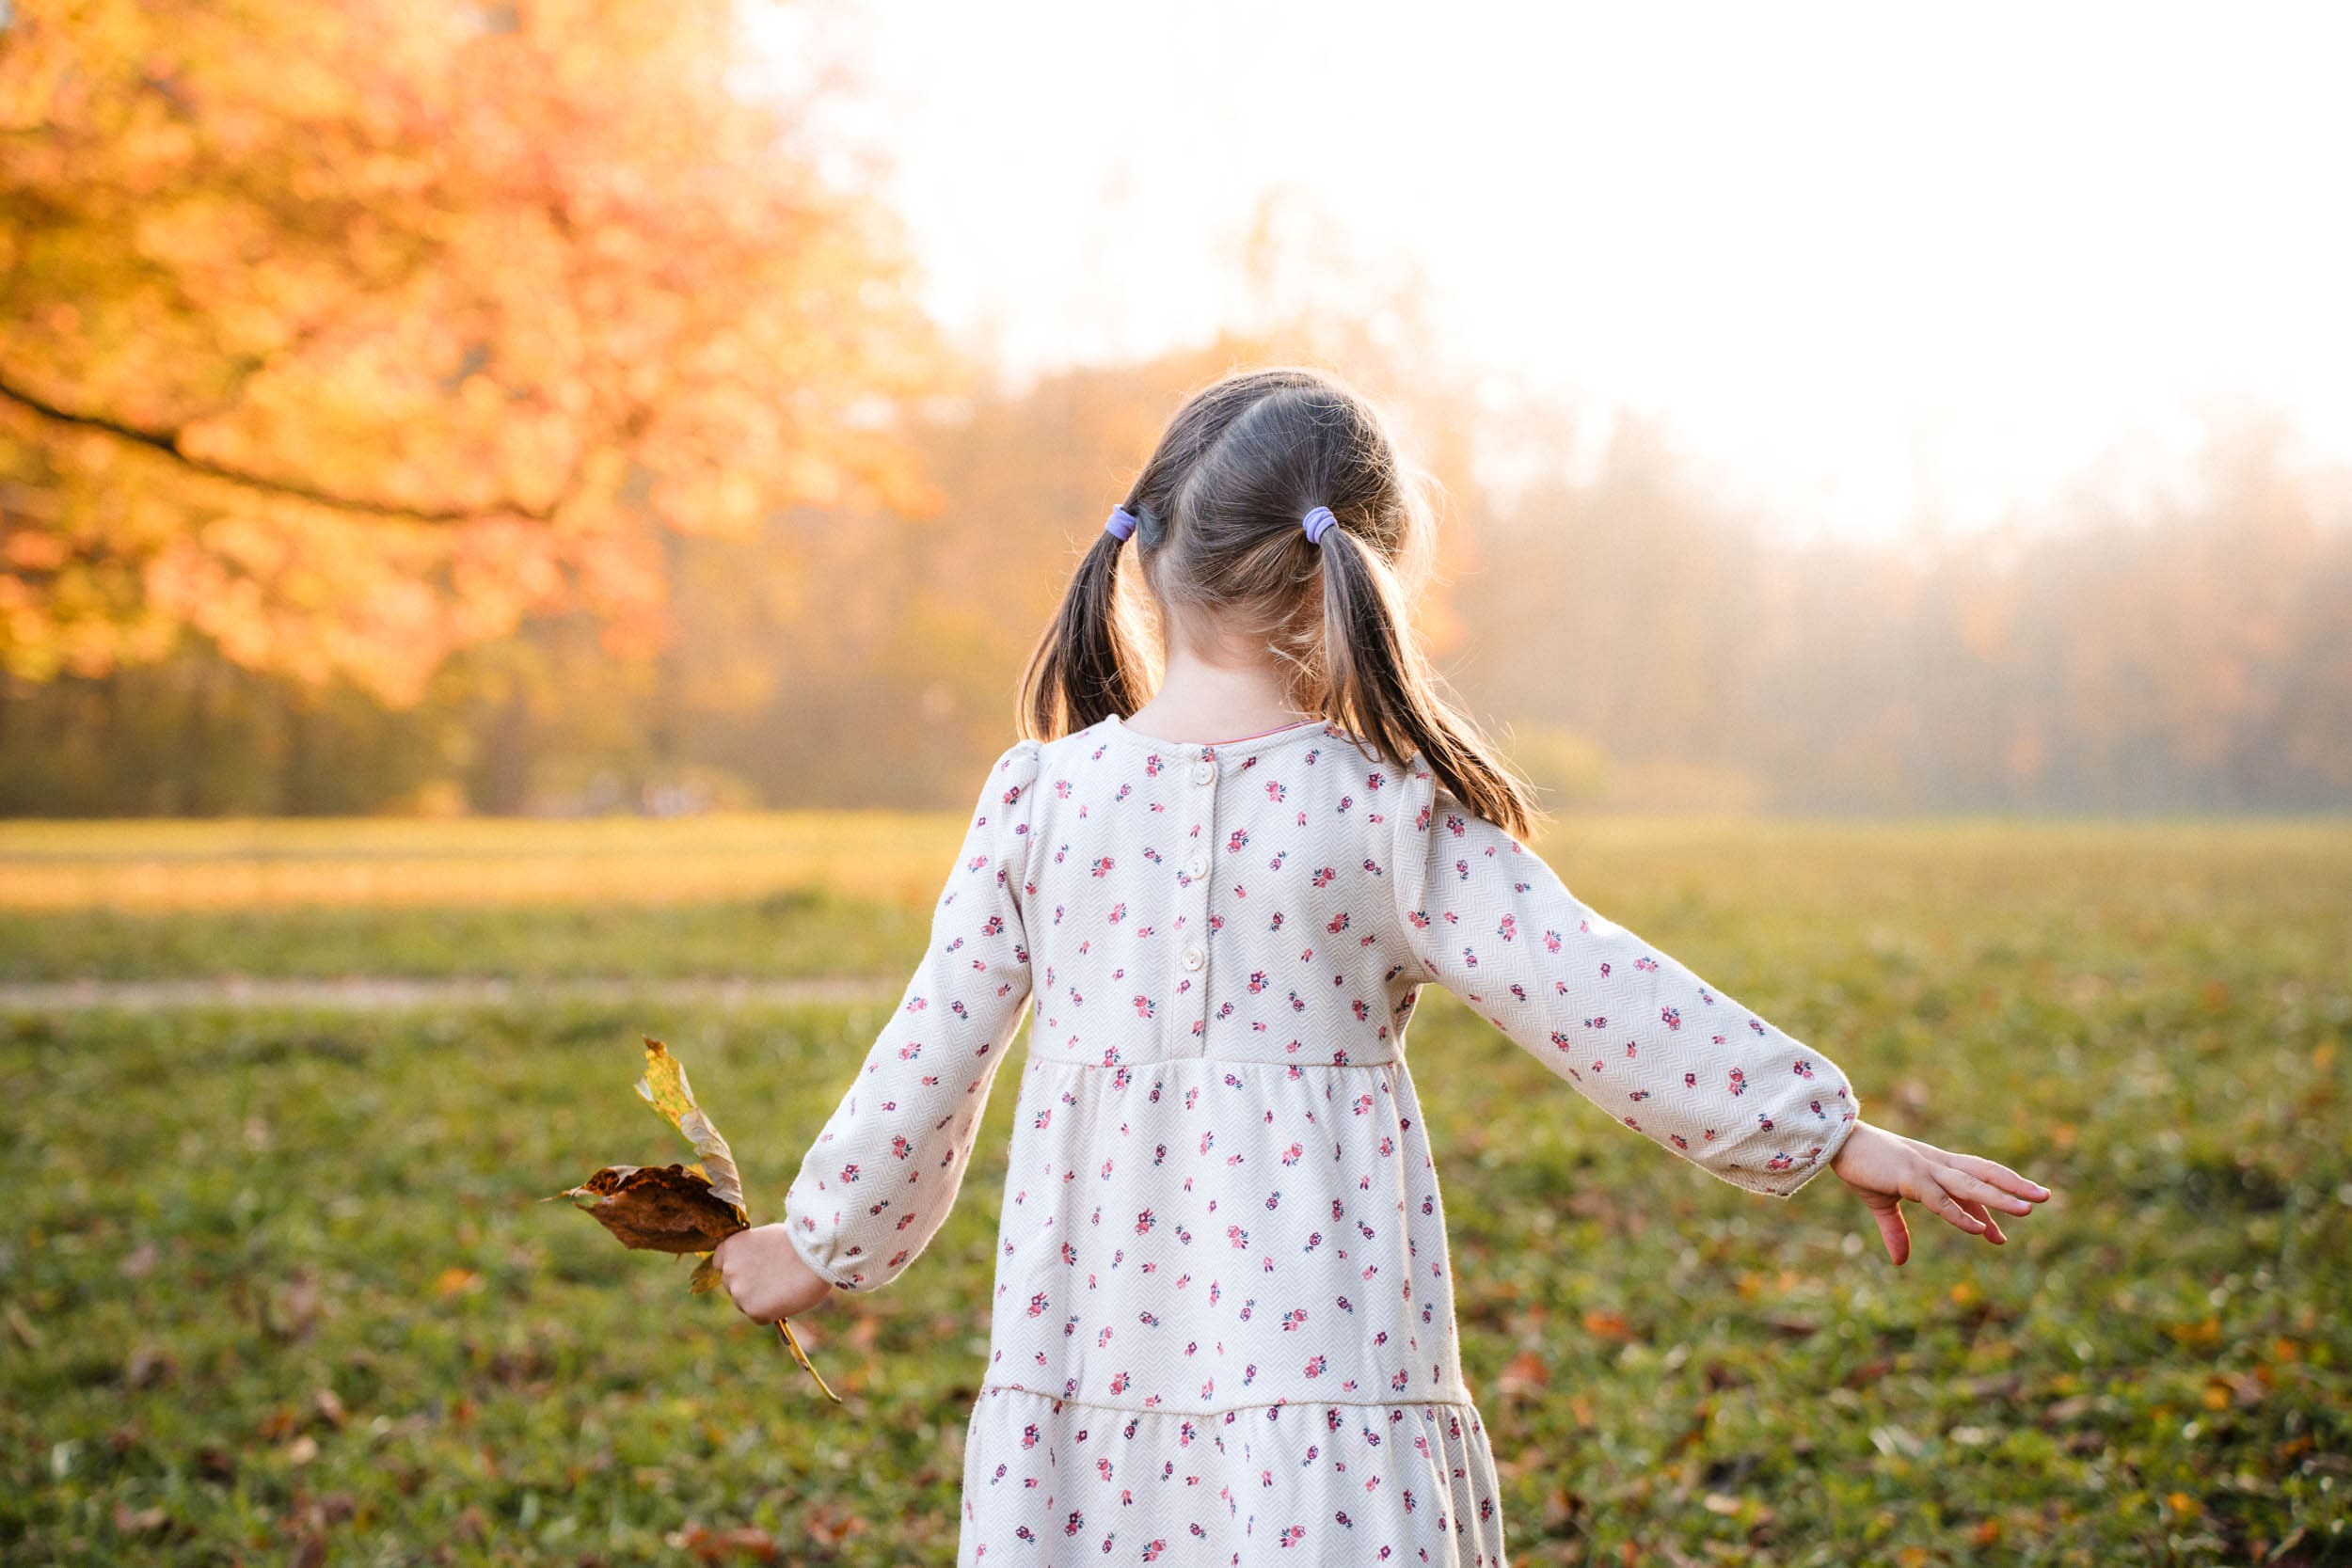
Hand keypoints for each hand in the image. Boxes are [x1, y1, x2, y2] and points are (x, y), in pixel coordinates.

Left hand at [712, 1224, 834, 1322]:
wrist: (815, 1255)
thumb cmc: (797, 1242)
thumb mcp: (765, 1239)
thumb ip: (751, 1254)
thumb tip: (753, 1270)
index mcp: (730, 1247)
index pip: (721, 1264)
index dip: (738, 1268)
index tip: (753, 1270)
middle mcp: (728, 1270)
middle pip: (732, 1286)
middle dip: (749, 1285)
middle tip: (774, 1280)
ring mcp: (738, 1292)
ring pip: (745, 1303)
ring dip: (760, 1300)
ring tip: (784, 1288)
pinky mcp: (753, 1310)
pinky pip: (759, 1317)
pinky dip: (772, 1312)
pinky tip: (787, 1299)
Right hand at [1828, 1121, 2053, 1264]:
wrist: (1835, 1142)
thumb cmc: (1859, 1166)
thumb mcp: (1880, 1203)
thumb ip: (1895, 1231)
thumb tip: (1901, 1261)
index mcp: (1932, 1167)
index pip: (1970, 1185)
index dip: (1989, 1208)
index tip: (2000, 1235)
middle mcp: (1936, 1165)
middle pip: (1984, 1173)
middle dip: (2014, 1186)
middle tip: (2044, 1198)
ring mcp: (1925, 1170)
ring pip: (1971, 1186)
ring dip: (2000, 1198)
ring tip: (2027, 1209)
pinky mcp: (1909, 1178)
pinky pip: (1941, 1200)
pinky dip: (1961, 1215)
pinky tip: (1980, 1230)